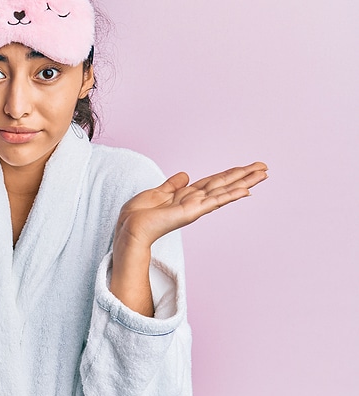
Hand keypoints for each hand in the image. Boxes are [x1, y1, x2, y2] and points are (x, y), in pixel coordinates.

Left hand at [115, 161, 268, 248]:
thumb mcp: (157, 193)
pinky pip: (215, 201)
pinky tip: (246, 190)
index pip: (213, 182)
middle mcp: (194, 201)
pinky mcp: (191, 212)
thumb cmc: (139, 214)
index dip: (230, 174)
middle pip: (224, 184)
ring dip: (245, 182)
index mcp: (186, 195)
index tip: (247, 167)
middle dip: (244, 176)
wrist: (129, 228)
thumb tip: (185, 174)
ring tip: (263, 175)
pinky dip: (231, 195)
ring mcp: (195, 207)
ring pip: (224, 191)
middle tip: (265, 167)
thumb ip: (172, 185)